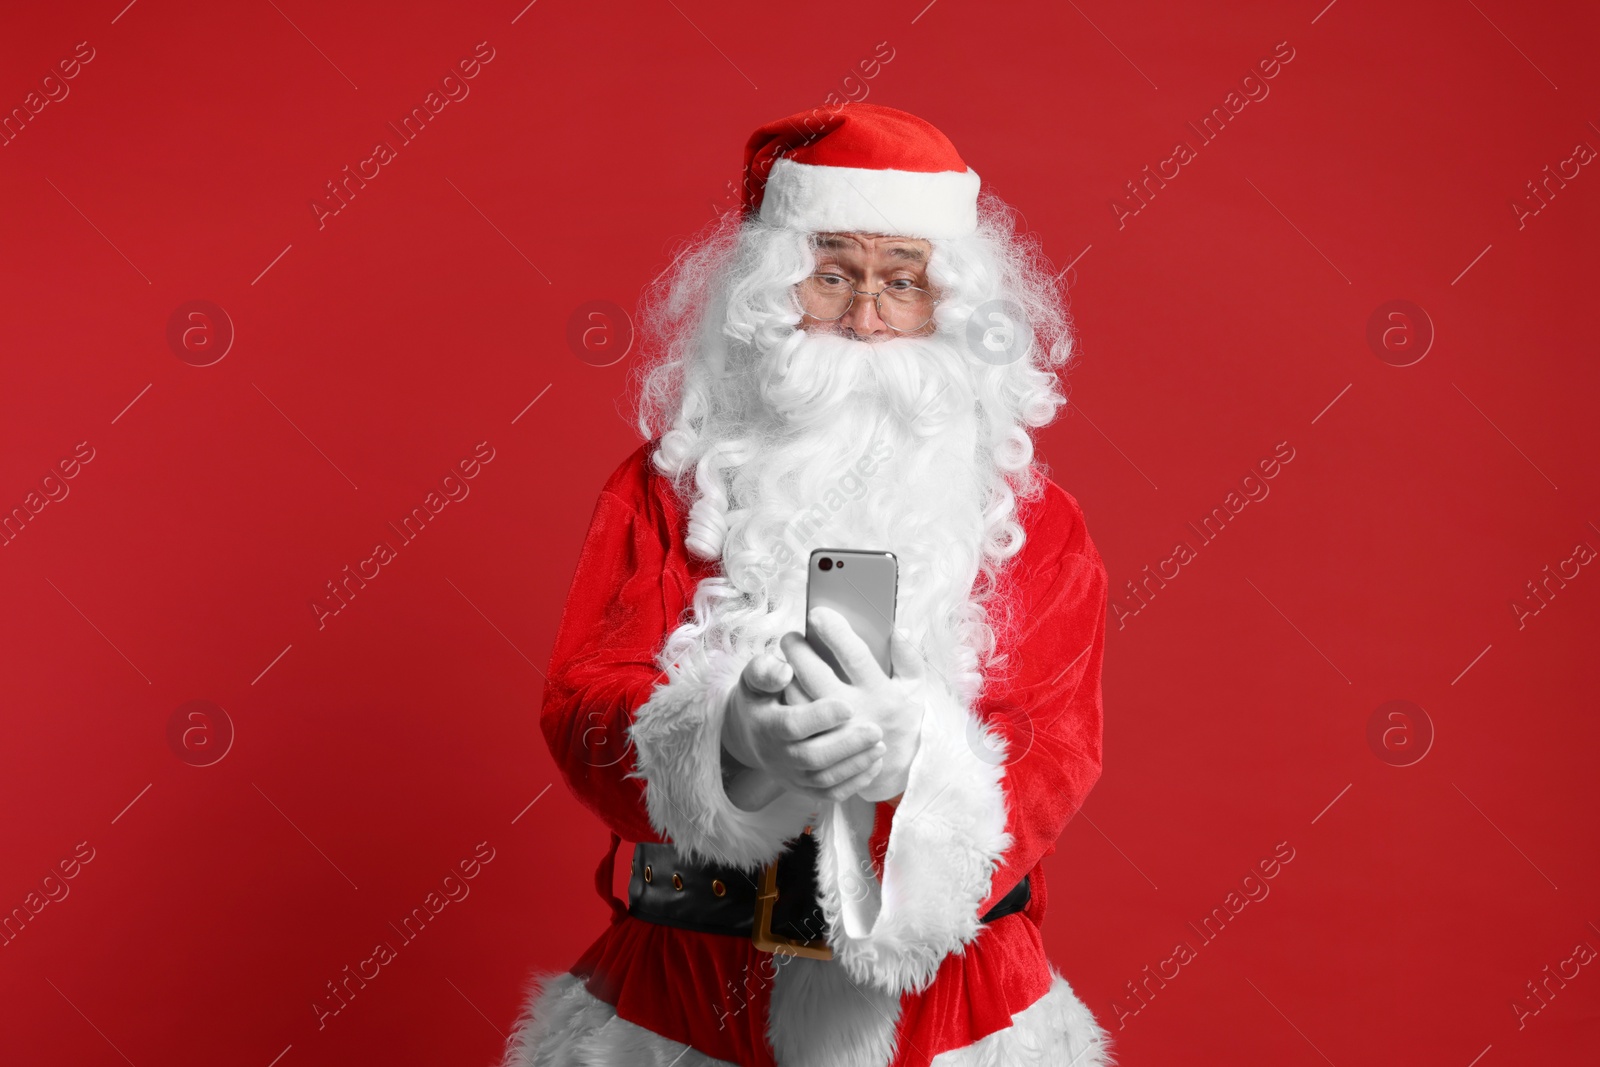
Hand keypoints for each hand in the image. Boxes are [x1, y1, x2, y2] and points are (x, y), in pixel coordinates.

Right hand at [721, 650, 887, 806]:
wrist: (750, 732)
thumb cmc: (761, 696)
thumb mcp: (754, 678)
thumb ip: (765, 670)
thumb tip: (785, 671)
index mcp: (766, 725)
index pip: (792, 725)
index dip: (820, 717)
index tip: (849, 706)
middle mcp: (777, 755)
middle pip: (812, 757)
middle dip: (847, 746)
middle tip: (876, 730)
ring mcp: (790, 775)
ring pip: (824, 779)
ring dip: (855, 765)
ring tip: (880, 746)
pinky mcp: (803, 788)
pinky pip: (829, 794)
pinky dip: (854, 783)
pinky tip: (875, 764)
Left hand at [778, 607, 926, 804]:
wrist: (892, 769)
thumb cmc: (901, 719)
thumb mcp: (914, 689)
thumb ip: (909, 659)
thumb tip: (900, 630)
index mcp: (881, 693)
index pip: (854, 655)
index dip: (834, 632)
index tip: (818, 614)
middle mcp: (856, 712)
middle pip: (816, 675)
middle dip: (799, 651)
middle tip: (790, 637)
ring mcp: (835, 733)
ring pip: (800, 698)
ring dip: (789, 674)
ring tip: (787, 656)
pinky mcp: (820, 747)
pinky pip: (795, 721)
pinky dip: (788, 699)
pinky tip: (787, 684)